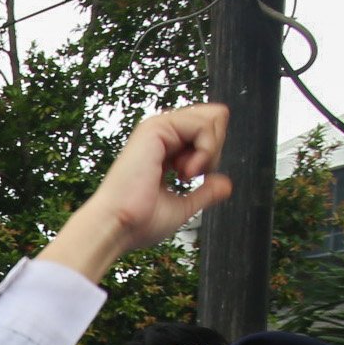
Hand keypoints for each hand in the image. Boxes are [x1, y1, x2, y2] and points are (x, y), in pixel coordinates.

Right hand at [43, 105, 231, 282]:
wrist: (118, 226)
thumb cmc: (138, 222)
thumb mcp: (183, 206)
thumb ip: (205, 192)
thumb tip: (225, 184)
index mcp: (165, 148)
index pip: (206, 132)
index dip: (212, 154)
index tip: (192, 178)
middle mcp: (162, 134)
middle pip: (214, 118)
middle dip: (215, 148)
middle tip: (192, 174)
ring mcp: (159, 128)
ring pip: (213, 118)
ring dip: (210, 151)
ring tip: (186, 175)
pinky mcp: (157, 127)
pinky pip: (203, 125)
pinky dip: (205, 151)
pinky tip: (186, 172)